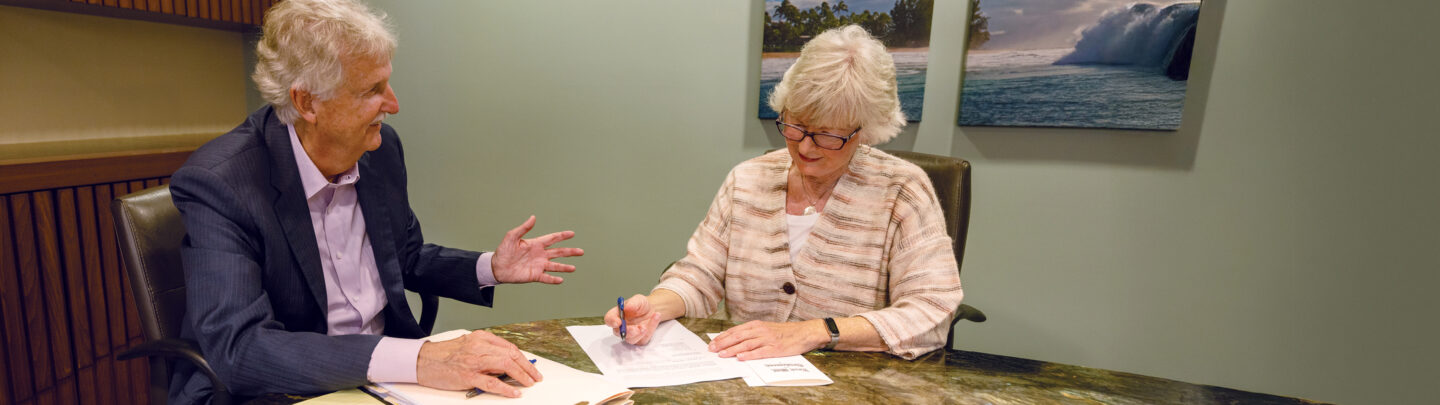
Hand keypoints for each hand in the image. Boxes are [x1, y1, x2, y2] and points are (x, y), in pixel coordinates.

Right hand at [416, 330, 541, 397]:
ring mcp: (473, 361)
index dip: (523, 358)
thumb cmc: (444, 355)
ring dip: (521, 375)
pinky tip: (514, 392)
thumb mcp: (467, 345)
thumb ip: (485, 351)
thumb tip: (506, 363)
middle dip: (527, 367)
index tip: (531, 367)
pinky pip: (491, 382)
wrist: (422, 360)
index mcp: (480, 338)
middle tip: (535, 377)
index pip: (509, 347)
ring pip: (505, 365)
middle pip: (511, 355)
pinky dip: (506, 388)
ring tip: (529, 383)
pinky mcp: (467, 376)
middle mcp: (478, 347)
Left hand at [492, 216, 583, 283]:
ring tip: (574, 268)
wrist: (497, 267)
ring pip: (555, 266)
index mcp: (536, 244)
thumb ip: (523, 228)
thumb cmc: (503, 251)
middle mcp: (540, 255)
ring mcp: (538, 265)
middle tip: (581, 251)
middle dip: (570, 252)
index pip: (552, 239)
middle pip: (558, 252)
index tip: (572, 233)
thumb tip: (533, 217)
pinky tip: (561, 279)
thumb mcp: (512, 237)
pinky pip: (546, 278)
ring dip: (564, 267)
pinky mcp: (534, 275)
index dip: (562, 236)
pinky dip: (553, 279)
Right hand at [603, 294, 662, 344]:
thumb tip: (626, 308)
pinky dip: (650, 329)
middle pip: (618, 333)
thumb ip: (633, 303)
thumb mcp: (638, 299)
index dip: (612, 322)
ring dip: (639, 333)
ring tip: (646, 324)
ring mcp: (630, 334)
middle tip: (636, 328)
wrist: (653, 309)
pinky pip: (643, 338)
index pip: (609, 320)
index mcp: (616, 315)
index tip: (618, 322)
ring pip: (631, 339)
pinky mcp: (640, 339)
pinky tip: (655, 318)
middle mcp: (621, 326)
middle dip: (628, 332)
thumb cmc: (641, 305)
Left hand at [707, 320, 827, 360]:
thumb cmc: (785, 332)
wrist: (805, 332)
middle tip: (712, 349)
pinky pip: (760, 352)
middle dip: (723, 343)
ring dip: (732, 350)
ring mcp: (768, 340)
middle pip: (738, 337)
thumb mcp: (767, 328)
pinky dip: (750, 355)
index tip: (712, 342)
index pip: (736, 330)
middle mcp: (761, 331)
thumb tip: (736, 339)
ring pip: (746, 344)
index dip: (723, 337)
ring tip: (722, 354)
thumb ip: (753, 333)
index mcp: (757, 325)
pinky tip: (741, 358)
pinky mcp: (775, 349)